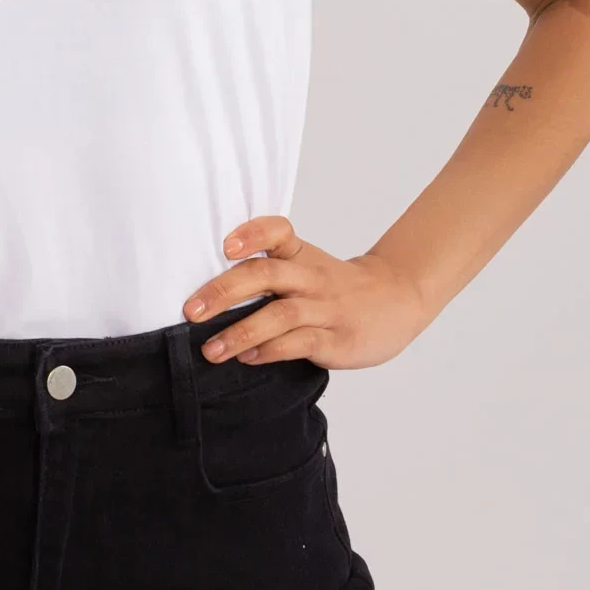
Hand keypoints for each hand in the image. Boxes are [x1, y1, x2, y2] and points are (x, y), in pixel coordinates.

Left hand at [182, 215, 435, 368]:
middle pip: (266, 274)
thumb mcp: (308, 266)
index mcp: (302, 255)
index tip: (225, 246)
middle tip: (191, 310)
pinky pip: (299, 343)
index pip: (278, 231)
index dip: (251, 234)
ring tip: (210, 349)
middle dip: (224, 291)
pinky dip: (270, 351)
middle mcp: (311, 278)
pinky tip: (248, 359)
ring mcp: (325, 308)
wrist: (398, 299)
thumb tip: (209, 295)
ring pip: (279, 314)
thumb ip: (268, 274)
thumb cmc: (338, 286)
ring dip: (240, 332)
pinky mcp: (336, 339)